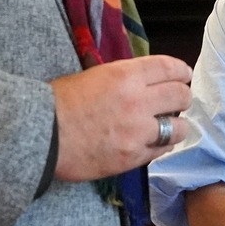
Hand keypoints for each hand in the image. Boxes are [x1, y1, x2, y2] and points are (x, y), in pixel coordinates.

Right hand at [51, 54, 191, 181]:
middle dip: (182, 97)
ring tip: (168, 126)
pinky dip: (161, 146)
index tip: (184, 76)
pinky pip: (161, 151)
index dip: (181, 71)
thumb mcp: (94, 76)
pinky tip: (153, 143)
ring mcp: (138, 132)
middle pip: (180, 96)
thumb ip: (124, 78)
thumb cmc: (59, 101)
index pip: (169, 67)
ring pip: (179, 128)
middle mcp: (138, 101)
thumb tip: (144, 82)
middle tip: (177, 101)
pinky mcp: (133, 158)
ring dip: (176, 126)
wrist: (41, 136)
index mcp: (126, 75)